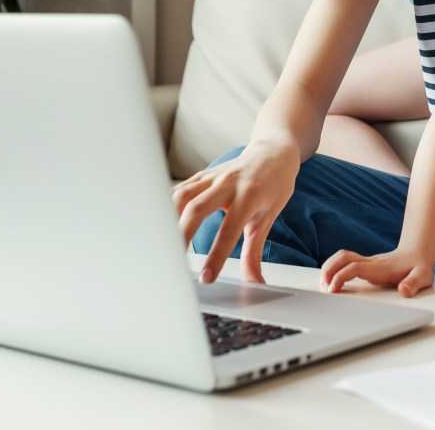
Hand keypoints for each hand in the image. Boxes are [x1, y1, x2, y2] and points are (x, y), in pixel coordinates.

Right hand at [171, 140, 300, 284]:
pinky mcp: (201, 175)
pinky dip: (167, 206)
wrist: (273, 153)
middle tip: (174, 262)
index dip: (216, 256)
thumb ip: (254, 251)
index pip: (228, 230)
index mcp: (249, 195)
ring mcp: (212, 176)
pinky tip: (160, 224)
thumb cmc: (274, 185)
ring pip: (183, 196)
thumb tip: (254, 281)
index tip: (206, 278)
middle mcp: (228, 183)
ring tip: (163, 246)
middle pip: (197, 209)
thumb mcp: (269, 217)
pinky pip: (179, 189)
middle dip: (182, 236)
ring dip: (169, 220)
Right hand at [321, 247, 433, 296]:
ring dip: (329, 269)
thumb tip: (404, 290)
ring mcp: (366, 262)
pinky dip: (333, 269)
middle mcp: (370, 262)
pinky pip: (344, 262)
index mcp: (381, 267)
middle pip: (342, 257)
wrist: (417, 254)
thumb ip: (414, 283)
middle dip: (329, 271)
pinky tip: (331, 282)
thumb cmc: (419, 267)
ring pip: (341, 257)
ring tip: (324, 286)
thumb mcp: (423, 276)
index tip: (333, 290)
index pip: (354, 267)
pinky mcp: (364, 264)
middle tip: (324, 289)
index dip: (341, 277)